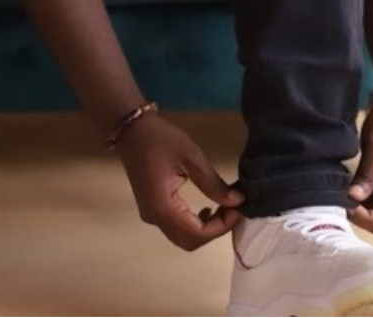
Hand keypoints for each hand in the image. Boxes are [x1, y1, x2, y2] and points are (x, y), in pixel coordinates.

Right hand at [115, 113, 245, 249]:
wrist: (132, 131)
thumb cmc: (161, 140)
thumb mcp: (192, 157)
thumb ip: (213, 183)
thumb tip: (237, 201)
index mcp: (163, 208)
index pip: (197, 233)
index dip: (222, 226)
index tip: (240, 208)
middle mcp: (155, 218)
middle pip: (190, 241)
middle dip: (216, 229)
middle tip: (234, 208)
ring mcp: (152, 215)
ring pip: (183, 237)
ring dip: (206, 228)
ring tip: (225, 206)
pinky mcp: (153, 209)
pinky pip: (176, 227)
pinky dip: (195, 223)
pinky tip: (208, 208)